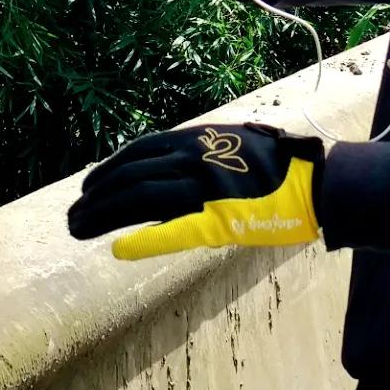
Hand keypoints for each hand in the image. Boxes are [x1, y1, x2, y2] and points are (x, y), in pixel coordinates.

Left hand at [67, 122, 323, 259]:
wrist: (316, 180)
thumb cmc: (276, 165)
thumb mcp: (228, 145)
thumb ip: (193, 155)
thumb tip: (159, 170)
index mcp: (195, 140)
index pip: (136, 153)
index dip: (107, 171)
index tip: (87, 190)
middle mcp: (193, 158)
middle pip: (129, 175)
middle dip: (96, 196)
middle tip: (74, 216)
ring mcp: (205, 187)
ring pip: (140, 197)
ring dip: (104, 214)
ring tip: (80, 228)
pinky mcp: (220, 218)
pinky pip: (174, 229)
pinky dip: (144, 240)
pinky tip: (120, 249)